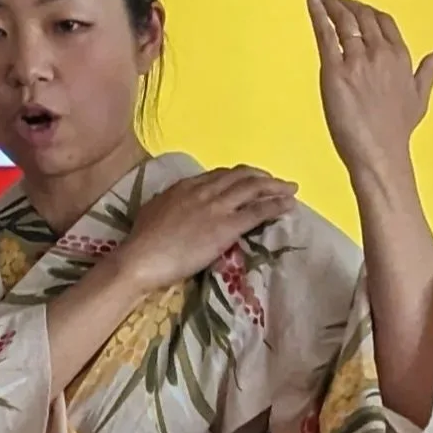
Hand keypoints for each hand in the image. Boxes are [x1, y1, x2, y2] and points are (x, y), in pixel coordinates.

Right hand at [112, 167, 296, 291]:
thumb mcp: (154, 210)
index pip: (219, 175)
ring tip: (289, 188)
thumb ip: (170, 202)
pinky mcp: (226, 227)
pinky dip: (276, 205)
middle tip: (274, 181)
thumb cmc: (142, 240)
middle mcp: (203, 191)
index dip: (238, 175)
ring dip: (275, 186)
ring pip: (253, 188)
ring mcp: (217, 208)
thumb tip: (176, 203)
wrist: (142, 257)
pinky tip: (288, 205)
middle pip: (241, 176)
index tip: (248, 179)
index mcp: (184, 186)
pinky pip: (258, 211)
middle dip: (262, 176)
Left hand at [309, 0, 432, 183]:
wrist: (379, 150)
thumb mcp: (419, 96)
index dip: (368, 11)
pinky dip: (319, 15)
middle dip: (348, 5)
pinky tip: (313, 2)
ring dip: (332, 6)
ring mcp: (358, 61)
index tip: (356, 6)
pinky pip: (326, 35)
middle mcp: (381, 54)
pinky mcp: (335, 71)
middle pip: (363, 18)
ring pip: (344, 22)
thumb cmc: (396, 129)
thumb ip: (428, 71)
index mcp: (401, 58)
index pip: (384, 22)